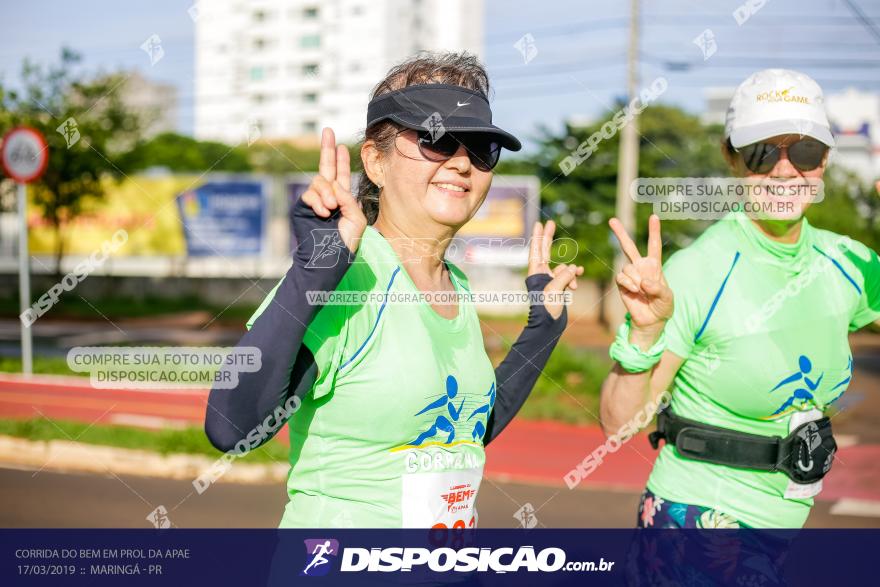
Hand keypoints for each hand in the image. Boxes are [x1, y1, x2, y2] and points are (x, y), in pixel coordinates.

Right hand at [299, 128, 366, 252]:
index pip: (341, 175)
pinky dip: (318, 201)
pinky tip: (324, 212)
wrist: (327, 258)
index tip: (341, 145)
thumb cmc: (345, 243)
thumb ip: (349, 200)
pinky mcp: (302, 207)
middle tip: (328, 131)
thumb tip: (335, 187)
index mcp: (342, 199)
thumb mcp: (356, 220)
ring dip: (327, 193)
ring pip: (319, 181)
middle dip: (327, 149)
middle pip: (326, 168)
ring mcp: (314, 201)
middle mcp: (328, 196)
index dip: (341, 160)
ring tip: (332, 208)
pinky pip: (309, 194)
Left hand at [528, 219, 583, 319]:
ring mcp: (551, 280)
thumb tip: (573, 268)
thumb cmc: (546, 308)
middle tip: (551, 222)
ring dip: (570, 273)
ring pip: (563, 268)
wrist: (549, 325)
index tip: (539, 224)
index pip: (536, 250)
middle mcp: (541, 274)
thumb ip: (564, 276)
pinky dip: (573, 278)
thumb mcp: (554, 290)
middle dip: (549, 238)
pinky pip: (568, 277)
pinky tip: (576, 283)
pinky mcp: (559, 287)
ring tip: (573, 285)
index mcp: (536, 273)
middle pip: (545, 251)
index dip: (538, 237)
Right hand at [608, 215, 673, 339]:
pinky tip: (635, 291)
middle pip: (628, 246)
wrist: (650, 320)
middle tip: (611, 220)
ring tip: (641, 291)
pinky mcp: (621, 284)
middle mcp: (640, 267)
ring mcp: (630, 275)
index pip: (654, 245)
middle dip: (620, 233)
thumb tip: (643, 281)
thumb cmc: (662, 307)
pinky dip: (629, 284)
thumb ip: (658, 288)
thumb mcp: (667, 298)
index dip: (654, 231)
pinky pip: (621, 277)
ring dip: (635, 279)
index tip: (653, 217)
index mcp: (654, 266)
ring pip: (628, 267)